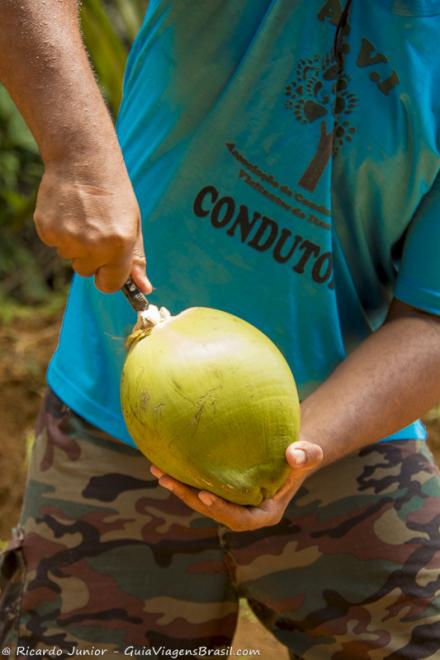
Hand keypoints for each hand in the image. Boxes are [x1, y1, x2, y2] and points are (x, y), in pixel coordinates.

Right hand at [34, 154, 152, 293]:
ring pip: (70, 258)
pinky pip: (55, 244)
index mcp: (119, 244)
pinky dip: (60, 232)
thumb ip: (135, 259)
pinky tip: (68, 212)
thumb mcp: (133, 225)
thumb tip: (144, 289)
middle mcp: (93, 245)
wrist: (83, 160)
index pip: (109, 285)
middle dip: (92, 258)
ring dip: (75, 244)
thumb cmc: (114, 194)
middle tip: (96, 228)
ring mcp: (68, 238)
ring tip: (83, 216)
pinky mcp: (48, 230)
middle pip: (87, 272)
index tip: (108, 269)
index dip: (108, 277)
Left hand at [150, 440, 323, 531]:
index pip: (240, 519)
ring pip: (200, 499)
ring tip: (158, 470)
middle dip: (189, 497)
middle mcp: (243, 512)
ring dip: (178, 487)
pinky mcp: (220, 489)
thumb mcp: (308, 453)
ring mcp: (230, 501)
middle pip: (212, 510)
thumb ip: (307, 455)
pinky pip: (198, 485)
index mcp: (263, 513)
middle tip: (168, 480)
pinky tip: (164, 461)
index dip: (221, 510)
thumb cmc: (299, 454)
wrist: (290, 452)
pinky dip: (182, 475)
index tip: (204, 495)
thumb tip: (294, 454)